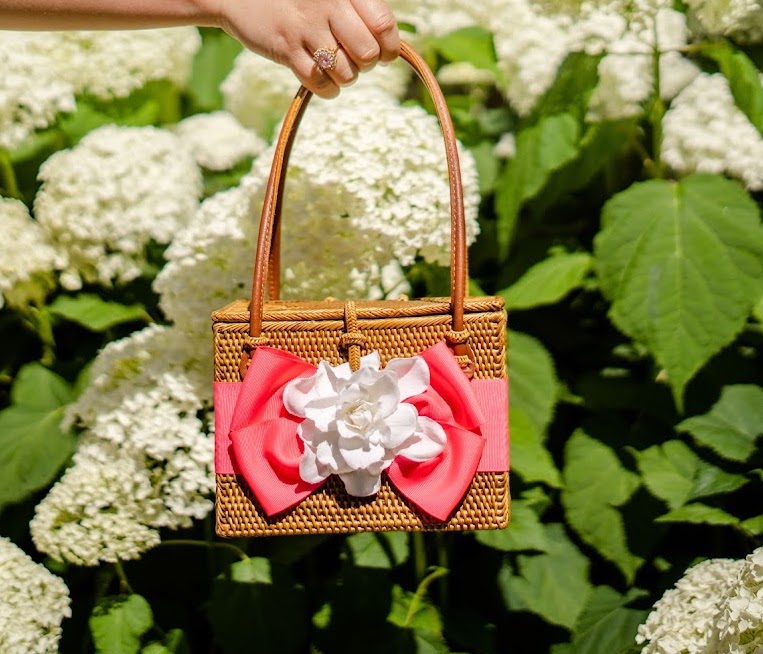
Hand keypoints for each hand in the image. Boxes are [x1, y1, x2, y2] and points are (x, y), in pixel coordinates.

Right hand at [215, 0, 399, 97]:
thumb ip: (359, 11)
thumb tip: (388, 44)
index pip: (383, 26)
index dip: (388, 49)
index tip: (382, 54)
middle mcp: (327, 5)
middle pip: (367, 54)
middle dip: (365, 66)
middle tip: (353, 60)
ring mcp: (305, 28)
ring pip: (345, 73)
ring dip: (345, 78)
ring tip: (335, 67)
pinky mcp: (285, 48)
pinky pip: (319, 83)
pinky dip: (327, 89)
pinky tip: (323, 80)